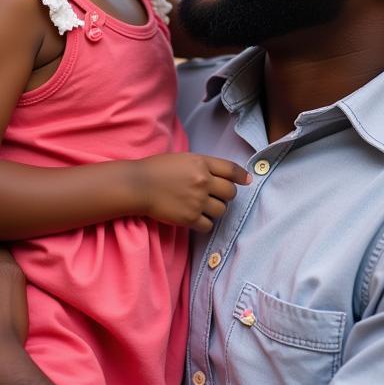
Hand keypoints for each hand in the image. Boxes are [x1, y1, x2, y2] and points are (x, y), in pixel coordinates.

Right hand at [134, 153, 250, 231]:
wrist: (137, 185)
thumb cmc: (158, 169)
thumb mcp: (184, 159)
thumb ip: (205, 165)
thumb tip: (230, 176)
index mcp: (201, 163)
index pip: (231, 169)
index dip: (241, 176)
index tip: (246, 181)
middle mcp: (202, 181)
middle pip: (230, 193)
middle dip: (225, 195)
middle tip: (214, 196)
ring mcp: (197, 201)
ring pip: (221, 210)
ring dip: (215, 210)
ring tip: (201, 206)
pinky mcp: (189, 218)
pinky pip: (208, 225)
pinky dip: (204, 223)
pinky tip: (194, 217)